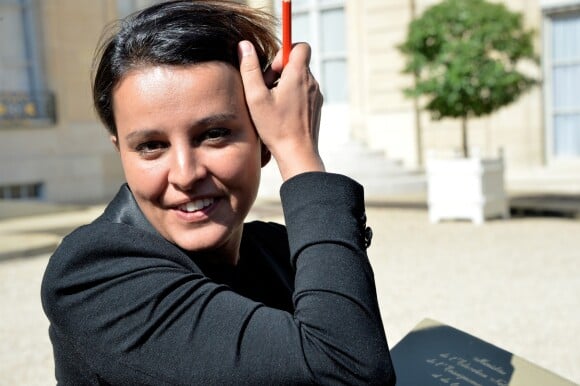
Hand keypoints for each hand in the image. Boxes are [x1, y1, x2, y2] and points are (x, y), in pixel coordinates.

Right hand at [238, 40, 324, 180]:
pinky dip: (292, 97)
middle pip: (296, 63)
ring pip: (299, 79)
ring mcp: (316, 95)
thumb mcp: (256, 97)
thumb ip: (249, 69)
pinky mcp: (316, 107)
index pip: (300, 46)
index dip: (284, 52)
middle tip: (267, 90)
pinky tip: (281, 114)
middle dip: (280, 72)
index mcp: (299, 75)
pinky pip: (304, 93)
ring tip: (273, 104)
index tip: (273, 70)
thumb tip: (245, 45)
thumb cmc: (276, 127)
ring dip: (285, 85)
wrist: (298, 154)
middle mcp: (311, 82)